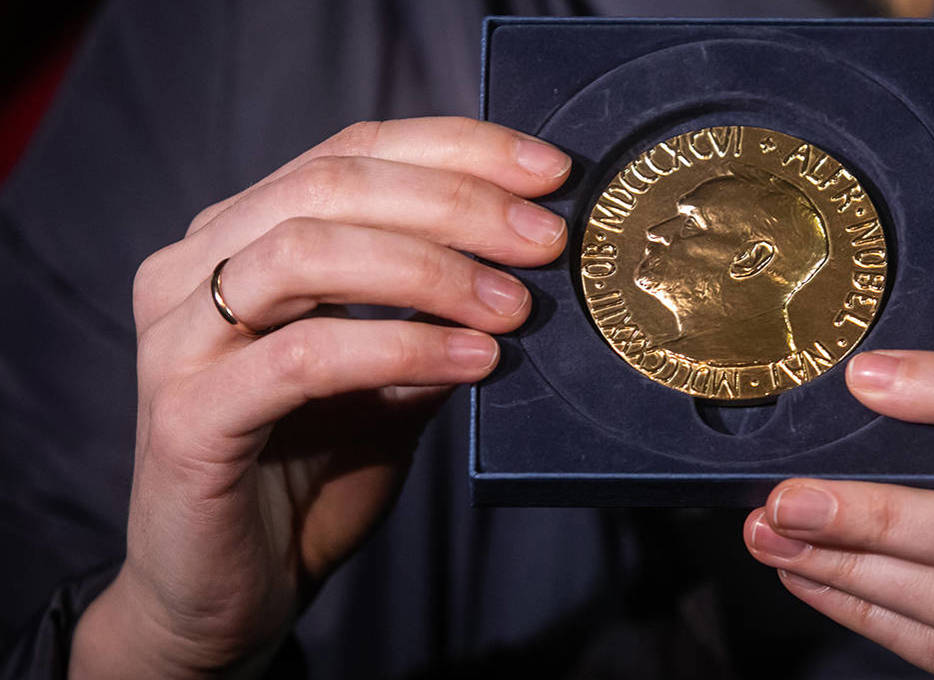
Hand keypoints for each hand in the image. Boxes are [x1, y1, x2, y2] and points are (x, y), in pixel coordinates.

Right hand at [70, 118, 570, 677]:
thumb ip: (439, 317)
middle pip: (332, 184)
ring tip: (516, 307)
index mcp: (241, 238)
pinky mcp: (185, 416)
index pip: (352, 153)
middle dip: (457, 204)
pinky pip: (303, 355)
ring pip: (307, 252)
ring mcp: (179, 339)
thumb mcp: (395, 381)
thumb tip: (532, 264)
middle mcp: (195, 269)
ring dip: (431, 271)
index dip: (457, 149)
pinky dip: (399, 348)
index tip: (550, 172)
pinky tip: (471, 360)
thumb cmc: (313, 475)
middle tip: (547, 241)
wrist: (233, 595)